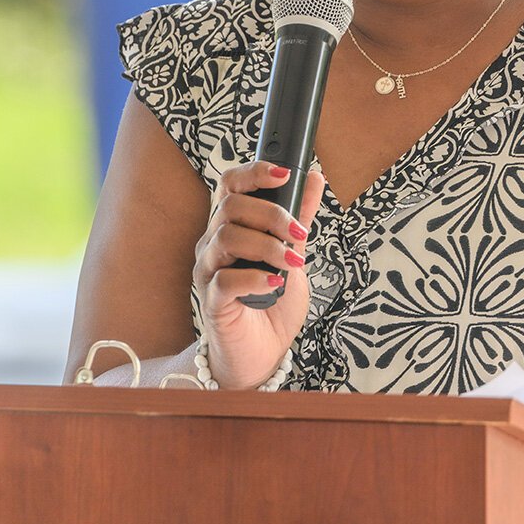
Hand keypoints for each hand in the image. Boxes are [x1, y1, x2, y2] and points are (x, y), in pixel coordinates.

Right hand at [192, 161, 325, 387]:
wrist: (265, 352)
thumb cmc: (273, 301)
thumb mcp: (294, 252)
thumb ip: (299, 217)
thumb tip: (315, 178)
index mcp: (231, 226)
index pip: (229, 185)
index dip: (253, 172)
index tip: (285, 173)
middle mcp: (213, 243)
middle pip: (231, 206)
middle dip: (272, 214)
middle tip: (299, 234)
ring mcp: (208, 271)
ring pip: (226, 237)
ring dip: (267, 245)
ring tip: (293, 262)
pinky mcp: (211, 301)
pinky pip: (224, 279)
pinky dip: (255, 277)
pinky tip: (276, 283)